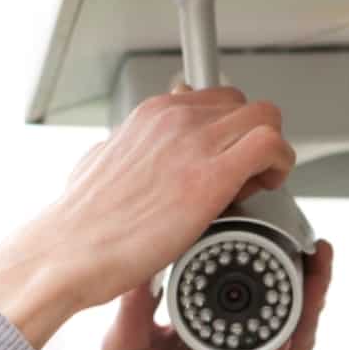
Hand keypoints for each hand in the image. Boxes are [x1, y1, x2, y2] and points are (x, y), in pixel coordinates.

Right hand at [0, 87, 295, 349]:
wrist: (67, 250)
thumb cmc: (80, 223)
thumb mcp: (98, 163)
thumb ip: (120, 149)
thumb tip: (122, 152)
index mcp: (152, 115)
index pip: (214, 99)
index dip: (230, 132)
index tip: (227, 162)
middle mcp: (174, 119)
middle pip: (245, 104)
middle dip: (253, 139)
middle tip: (246, 178)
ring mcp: (193, 143)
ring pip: (265, 117)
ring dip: (271, 152)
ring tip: (256, 187)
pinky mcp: (210, 177)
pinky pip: (270, 145)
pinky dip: (281, 164)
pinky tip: (266, 189)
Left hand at [81, 240, 333, 349]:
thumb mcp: (121, 344)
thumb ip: (135, 304)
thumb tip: (141, 254)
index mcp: (204, 327)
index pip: (244, 286)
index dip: (265, 258)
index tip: (273, 226)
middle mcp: (231, 348)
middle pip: (282, 308)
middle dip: (305, 277)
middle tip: (315, 248)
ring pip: (290, 340)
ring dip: (307, 310)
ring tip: (316, 280)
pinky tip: (285, 338)